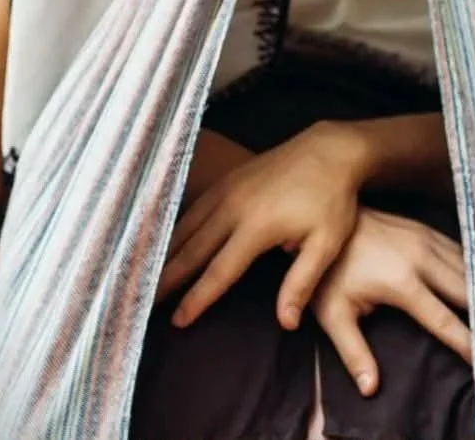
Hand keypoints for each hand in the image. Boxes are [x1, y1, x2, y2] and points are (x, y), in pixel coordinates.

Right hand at [158, 122, 369, 329]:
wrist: (330, 150)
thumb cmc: (332, 200)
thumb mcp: (326, 244)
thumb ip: (301, 283)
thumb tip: (285, 324)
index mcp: (257, 226)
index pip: (219, 271)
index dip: (197, 297)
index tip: (178, 320)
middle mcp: (233, 207)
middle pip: (192, 249)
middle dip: (167, 278)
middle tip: (141, 302)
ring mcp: (226, 189)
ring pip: (187, 226)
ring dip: (164, 252)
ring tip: (143, 276)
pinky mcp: (227, 179)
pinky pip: (193, 207)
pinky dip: (175, 228)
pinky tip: (164, 241)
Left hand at [312, 208, 470, 395]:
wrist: (322, 218)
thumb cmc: (327, 270)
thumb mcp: (332, 313)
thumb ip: (353, 351)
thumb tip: (369, 388)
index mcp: (402, 283)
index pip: (445, 321)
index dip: (468, 344)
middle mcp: (421, 258)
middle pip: (468, 291)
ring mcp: (425, 239)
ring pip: (469, 267)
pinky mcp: (424, 229)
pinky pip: (460, 250)